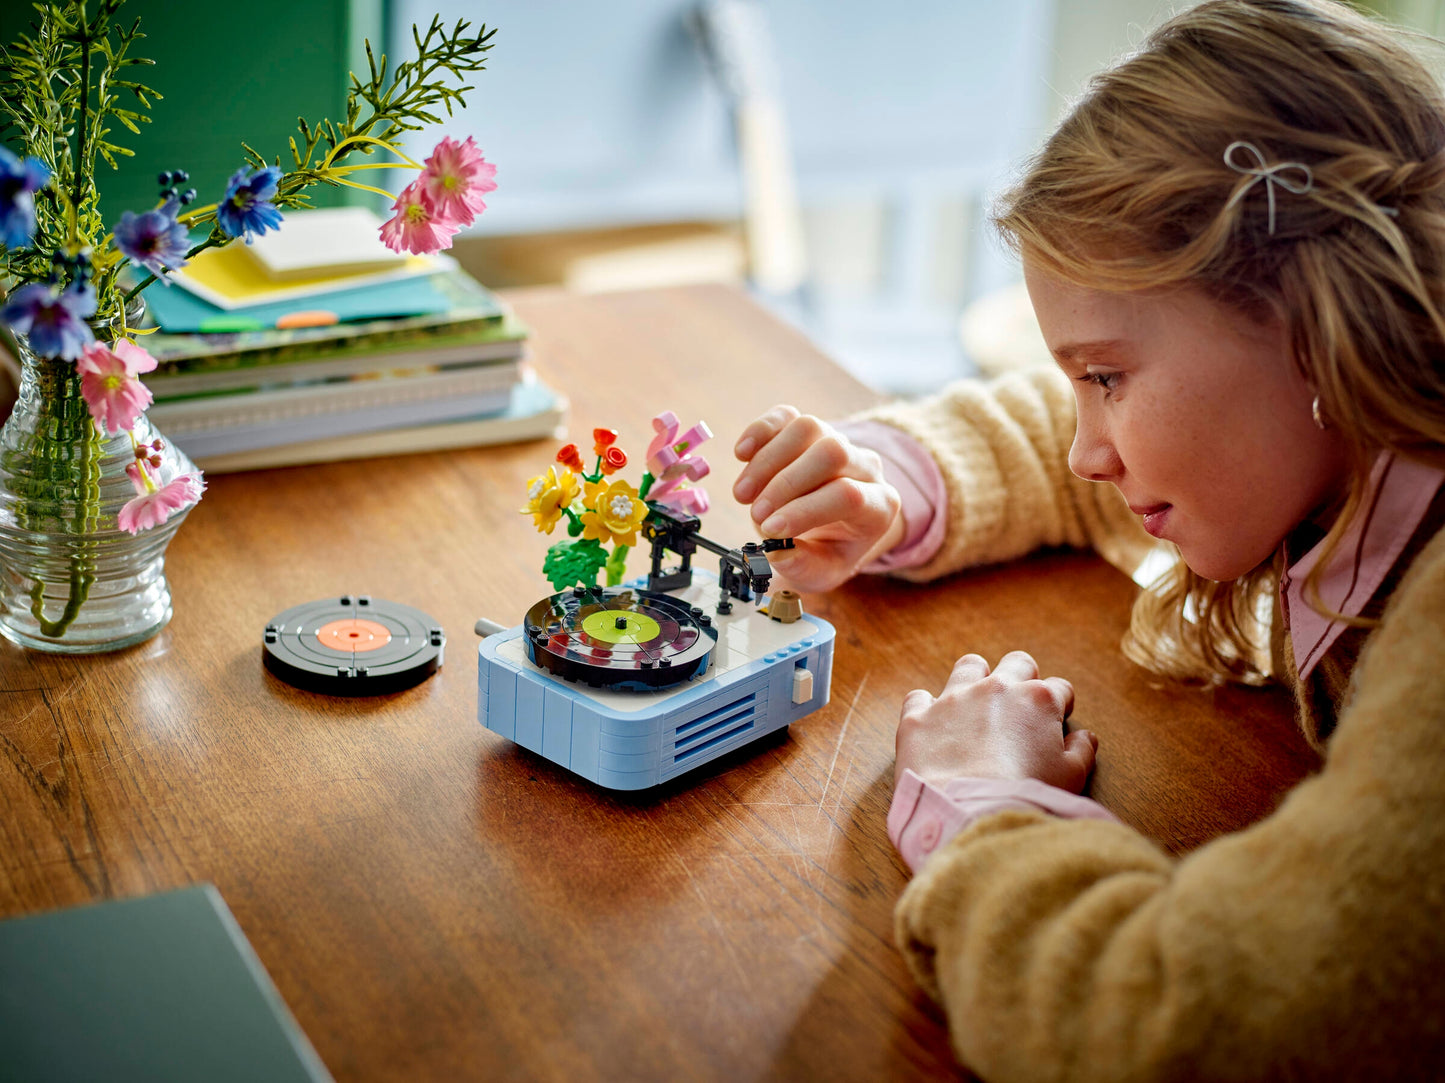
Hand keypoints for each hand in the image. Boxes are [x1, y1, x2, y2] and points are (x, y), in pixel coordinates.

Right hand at [732, 406, 903, 592]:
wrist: (837, 527)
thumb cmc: (831, 550)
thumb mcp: (823, 572)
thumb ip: (802, 565)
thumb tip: (776, 548)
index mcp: (878, 505)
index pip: (847, 495)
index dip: (804, 511)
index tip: (769, 530)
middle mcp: (865, 467)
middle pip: (831, 453)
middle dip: (785, 483)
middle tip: (755, 514)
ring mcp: (838, 441)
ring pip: (807, 428)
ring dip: (767, 461)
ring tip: (744, 495)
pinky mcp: (810, 431)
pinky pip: (787, 416)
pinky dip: (760, 431)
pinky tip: (742, 454)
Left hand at [895, 651, 1097, 792]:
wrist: (969, 816)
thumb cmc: (1025, 798)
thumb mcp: (1070, 779)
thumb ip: (1081, 752)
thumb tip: (1086, 738)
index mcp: (1037, 701)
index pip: (1059, 688)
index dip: (1060, 704)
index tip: (1056, 718)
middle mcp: (995, 689)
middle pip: (1016, 663)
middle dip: (1022, 678)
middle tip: (1019, 707)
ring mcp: (953, 699)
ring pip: (969, 666)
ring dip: (975, 680)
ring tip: (976, 707)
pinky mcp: (918, 717)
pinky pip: (919, 697)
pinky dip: (926, 708)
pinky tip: (933, 727)